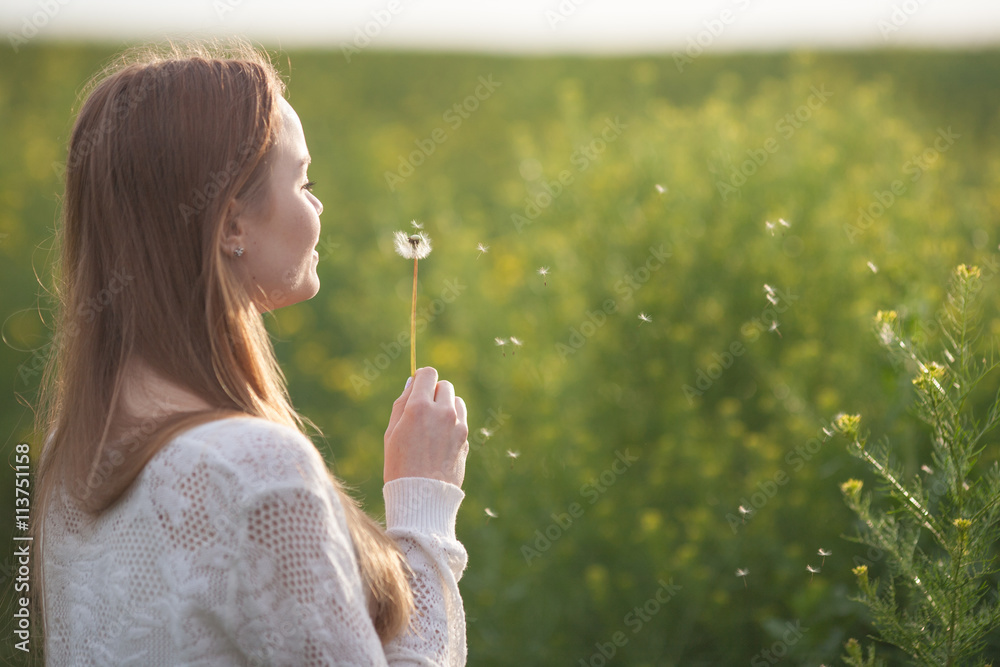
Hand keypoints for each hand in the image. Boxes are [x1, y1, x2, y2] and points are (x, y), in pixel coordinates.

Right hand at [384, 367, 468, 487]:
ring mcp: (458, 425)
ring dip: (446, 406)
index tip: (417, 388)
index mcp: (420, 407)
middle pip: (444, 386)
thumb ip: (402, 404)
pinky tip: (441, 439)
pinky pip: (461, 419)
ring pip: (456, 401)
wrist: (422, 496)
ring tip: (433, 427)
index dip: (422, 379)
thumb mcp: (391, 433)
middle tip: (422, 411)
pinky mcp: (466, 439)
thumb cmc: (400, 466)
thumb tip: (412, 383)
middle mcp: (443, 412)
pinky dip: (454, 422)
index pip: (429, 374)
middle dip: (434, 393)